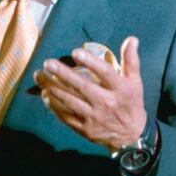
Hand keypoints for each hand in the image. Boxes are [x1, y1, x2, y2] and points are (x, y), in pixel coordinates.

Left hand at [33, 36, 146, 151]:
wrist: (131, 136)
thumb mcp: (135, 82)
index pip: (105, 73)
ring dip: (53, 88)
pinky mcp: (85, 129)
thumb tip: (131, 39)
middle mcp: (106, 103)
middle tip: (48, 63)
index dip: (91, 62)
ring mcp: (94, 117)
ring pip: (70, 101)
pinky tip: (45, 94)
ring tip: (39, 76)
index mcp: (120, 90)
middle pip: (82, 87)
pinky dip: (54, 106)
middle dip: (63, 74)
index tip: (76, 52)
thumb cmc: (130, 103)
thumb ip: (131, 60)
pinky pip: (66, 116)